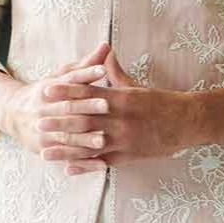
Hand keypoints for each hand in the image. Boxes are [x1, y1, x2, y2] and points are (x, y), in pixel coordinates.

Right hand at [0, 40, 111, 158]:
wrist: (12, 114)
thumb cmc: (48, 92)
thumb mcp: (62, 76)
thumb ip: (86, 65)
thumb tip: (107, 45)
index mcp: (50, 88)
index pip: (69, 80)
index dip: (85, 74)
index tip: (102, 70)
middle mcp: (44, 109)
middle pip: (66, 108)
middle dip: (86, 106)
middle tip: (106, 105)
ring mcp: (43, 131)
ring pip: (65, 135)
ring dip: (83, 138)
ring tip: (102, 140)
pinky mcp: (45, 149)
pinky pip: (66, 157)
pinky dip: (83, 162)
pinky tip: (101, 164)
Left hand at [42, 48, 198, 174]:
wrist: (186, 123)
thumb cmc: (161, 103)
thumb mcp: (136, 86)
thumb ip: (115, 73)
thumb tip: (102, 53)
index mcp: (120, 99)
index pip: (88, 92)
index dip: (66, 91)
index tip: (46, 89)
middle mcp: (119, 119)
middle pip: (84, 120)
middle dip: (59, 121)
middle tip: (37, 122)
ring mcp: (123, 139)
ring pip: (88, 145)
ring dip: (65, 148)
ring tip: (44, 150)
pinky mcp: (128, 156)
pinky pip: (101, 162)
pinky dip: (84, 166)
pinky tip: (67, 169)